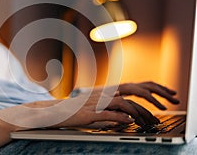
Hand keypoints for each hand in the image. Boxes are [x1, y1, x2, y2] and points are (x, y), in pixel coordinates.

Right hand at [56, 82, 178, 127]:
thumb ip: (109, 108)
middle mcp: (101, 96)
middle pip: (128, 94)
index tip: (157, 103)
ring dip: (136, 111)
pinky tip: (129, 122)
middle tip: (158, 112)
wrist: (54, 111)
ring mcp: (95, 104)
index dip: (144, 93)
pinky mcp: (88, 114)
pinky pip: (107, 114)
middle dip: (146, 101)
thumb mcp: (94, 108)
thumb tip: (126, 114)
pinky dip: (120, 118)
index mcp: (103, 93)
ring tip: (147, 120)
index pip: (127, 90)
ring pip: (120, 103)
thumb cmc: (73, 111)